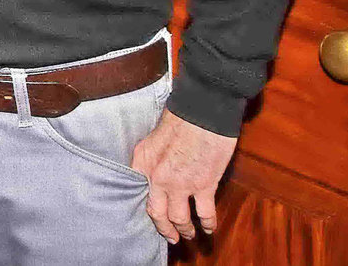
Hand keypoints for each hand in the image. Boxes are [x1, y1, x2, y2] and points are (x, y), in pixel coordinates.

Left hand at [130, 109, 237, 241]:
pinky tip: (209, 227)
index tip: (153, 217)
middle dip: (164, 228)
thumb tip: (157, 173)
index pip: (138, 192)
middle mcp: (157, 175)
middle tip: (170, 237)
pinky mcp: (204, 185)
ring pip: (179, 219)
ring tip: (189, 234)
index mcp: (143, 160)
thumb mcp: (155, 137)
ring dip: (185, 230)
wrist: (203, 109)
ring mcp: (180, 183)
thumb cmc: (181, 117)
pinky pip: (204, 213)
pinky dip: (207, 224)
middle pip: (156, 212)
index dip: (146, 208)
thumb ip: (153, 158)